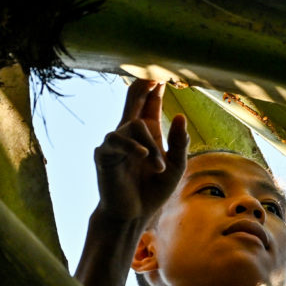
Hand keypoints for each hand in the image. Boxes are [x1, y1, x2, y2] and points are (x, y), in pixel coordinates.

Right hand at [93, 79, 188, 223]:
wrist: (134, 214)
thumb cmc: (153, 191)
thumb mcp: (175, 167)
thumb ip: (179, 143)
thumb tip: (180, 116)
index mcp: (148, 134)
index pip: (150, 103)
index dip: (155, 87)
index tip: (162, 70)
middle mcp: (130, 133)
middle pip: (132, 99)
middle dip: (142, 84)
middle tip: (152, 71)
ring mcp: (116, 142)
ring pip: (134, 125)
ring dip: (150, 146)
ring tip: (159, 168)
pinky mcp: (105, 155)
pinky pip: (116, 140)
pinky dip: (132, 147)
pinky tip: (144, 156)